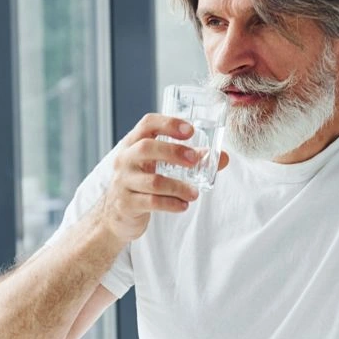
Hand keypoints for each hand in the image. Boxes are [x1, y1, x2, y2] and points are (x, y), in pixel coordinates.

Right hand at [96, 113, 230, 242]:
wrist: (115, 214)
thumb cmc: (142, 183)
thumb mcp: (159, 167)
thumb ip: (190, 160)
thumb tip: (223, 157)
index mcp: (134, 144)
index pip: (147, 124)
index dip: (168, 123)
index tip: (190, 130)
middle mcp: (125, 159)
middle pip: (146, 148)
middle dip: (173, 152)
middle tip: (194, 159)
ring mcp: (124, 182)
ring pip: (153, 181)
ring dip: (179, 186)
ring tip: (195, 193)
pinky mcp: (127, 203)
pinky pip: (151, 202)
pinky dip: (171, 204)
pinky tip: (183, 205)